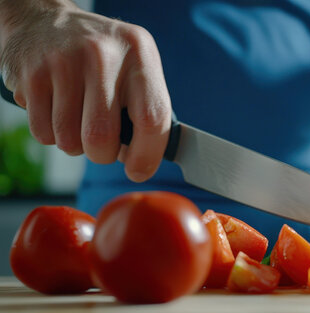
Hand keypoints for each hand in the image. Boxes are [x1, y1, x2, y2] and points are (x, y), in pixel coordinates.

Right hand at [0, 0, 170, 181]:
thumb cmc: (103, 58)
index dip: (147, 155)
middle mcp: (103, 55)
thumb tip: (143, 161)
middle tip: (102, 143)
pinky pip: (43, 133)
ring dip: (75, 144)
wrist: (46, 21)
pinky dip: (51, 134)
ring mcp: (64, 63)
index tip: (138, 170)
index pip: (152, 118)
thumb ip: (147, 109)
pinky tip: (56, 109)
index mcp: (140, 54)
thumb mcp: (136, 67)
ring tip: (78, 119)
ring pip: (70, 141)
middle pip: (103, 138)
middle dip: (102, 154)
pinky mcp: (32, 75)